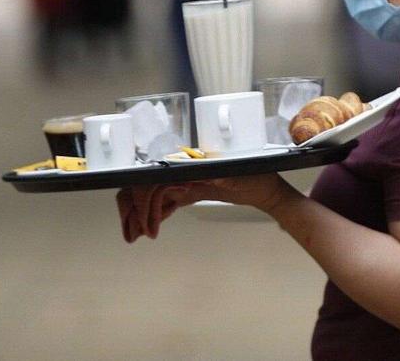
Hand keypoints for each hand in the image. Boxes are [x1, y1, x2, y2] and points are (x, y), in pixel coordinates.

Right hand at [115, 173, 292, 242]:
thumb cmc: (256, 178)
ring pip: (151, 195)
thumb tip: (196, 175)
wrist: (266, 188)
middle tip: (134, 235)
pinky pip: (165, 201)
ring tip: (136, 235)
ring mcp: (185, 180)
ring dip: (140, 214)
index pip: (154, 180)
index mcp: (191, 164)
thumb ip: (218, 176)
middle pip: (145, 186)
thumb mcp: (238, 177)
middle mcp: (183, 170)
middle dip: (134, 210)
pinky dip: (154, 214)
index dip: (144, 202)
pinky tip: (149, 228)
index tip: (147, 227)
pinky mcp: (190, 190)